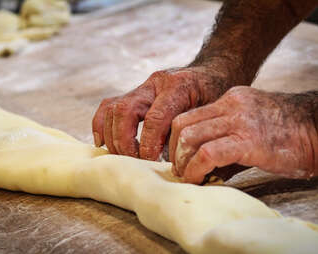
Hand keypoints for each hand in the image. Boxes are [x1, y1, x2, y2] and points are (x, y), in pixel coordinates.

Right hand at [92, 67, 230, 159]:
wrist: (212, 73)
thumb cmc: (216, 96)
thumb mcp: (214, 113)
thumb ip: (196, 134)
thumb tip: (182, 166)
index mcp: (178, 86)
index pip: (154, 117)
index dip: (148, 144)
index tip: (150, 163)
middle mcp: (155, 83)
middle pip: (125, 110)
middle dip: (125, 141)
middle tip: (134, 162)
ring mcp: (142, 87)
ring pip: (113, 108)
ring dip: (112, 136)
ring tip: (122, 157)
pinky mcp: (134, 93)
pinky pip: (109, 106)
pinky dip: (102, 125)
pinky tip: (103, 142)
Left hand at [170, 86, 317, 183]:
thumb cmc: (286, 134)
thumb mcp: (250, 126)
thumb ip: (224, 139)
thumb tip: (200, 165)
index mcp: (229, 100)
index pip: (188, 115)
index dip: (176, 139)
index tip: (178, 156)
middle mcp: (230, 105)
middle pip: (182, 123)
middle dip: (174, 150)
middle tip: (177, 168)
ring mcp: (239, 121)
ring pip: (190, 136)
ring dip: (182, 161)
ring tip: (186, 175)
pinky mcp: (248, 141)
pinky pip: (208, 153)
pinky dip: (195, 168)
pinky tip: (196, 178)